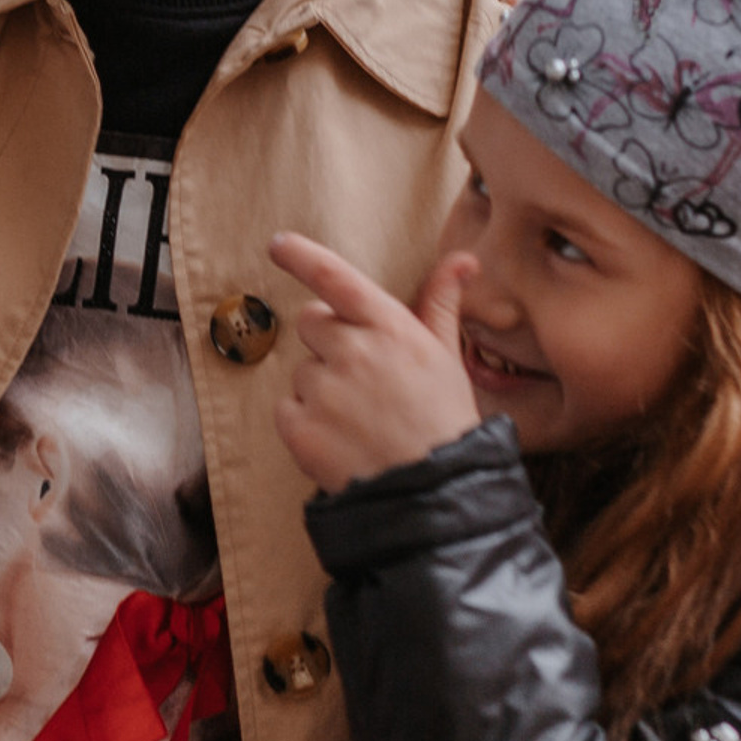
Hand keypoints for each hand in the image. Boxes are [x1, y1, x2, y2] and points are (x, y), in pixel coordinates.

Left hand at [270, 232, 483, 492]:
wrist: (432, 496)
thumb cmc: (443, 422)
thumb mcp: (447, 359)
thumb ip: (440, 305)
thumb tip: (462, 259)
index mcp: (390, 329)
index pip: (337, 279)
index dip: (303, 257)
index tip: (278, 244)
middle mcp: (353, 352)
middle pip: (312, 323)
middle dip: (329, 343)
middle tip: (363, 379)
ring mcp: (323, 390)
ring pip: (302, 371)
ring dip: (322, 389)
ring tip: (361, 419)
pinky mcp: (299, 427)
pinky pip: (286, 409)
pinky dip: (305, 423)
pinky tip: (340, 440)